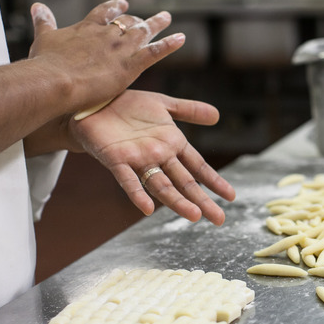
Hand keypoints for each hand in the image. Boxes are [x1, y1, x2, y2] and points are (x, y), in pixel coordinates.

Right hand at [28, 0, 184, 113]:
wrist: (54, 81)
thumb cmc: (45, 66)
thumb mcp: (43, 39)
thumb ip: (44, 23)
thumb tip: (37, 7)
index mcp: (86, 29)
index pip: (103, 14)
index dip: (113, 8)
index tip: (121, 3)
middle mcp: (106, 35)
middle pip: (127, 22)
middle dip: (138, 18)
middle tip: (148, 16)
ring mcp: (120, 49)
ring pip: (143, 32)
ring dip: (157, 24)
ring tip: (167, 17)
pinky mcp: (130, 65)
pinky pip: (155, 52)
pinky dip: (169, 45)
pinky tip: (181, 38)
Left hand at [69, 90, 235, 225]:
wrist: (91, 105)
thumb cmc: (127, 106)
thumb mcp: (162, 104)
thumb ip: (188, 110)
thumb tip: (217, 115)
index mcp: (172, 144)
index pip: (198, 166)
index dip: (213, 181)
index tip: (231, 197)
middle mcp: (159, 156)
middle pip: (184, 181)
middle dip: (202, 200)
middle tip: (219, 219)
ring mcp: (139, 160)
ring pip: (161, 185)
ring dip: (177, 201)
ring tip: (194, 216)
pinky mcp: (116, 160)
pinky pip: (128, 180)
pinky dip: (137, 195)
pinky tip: (148, 209)